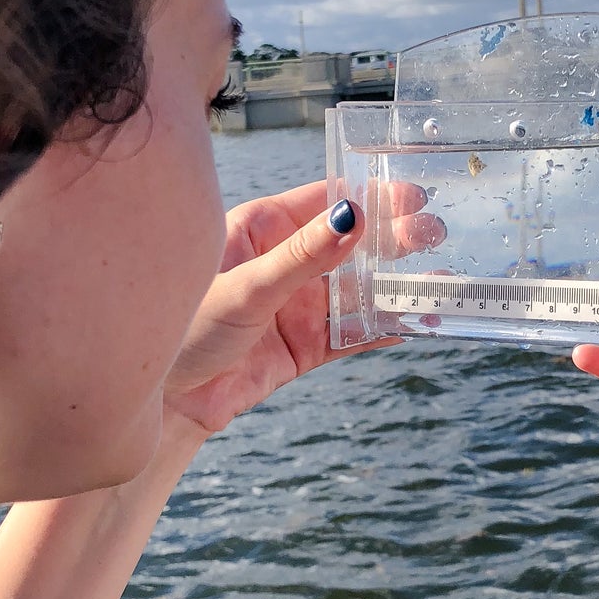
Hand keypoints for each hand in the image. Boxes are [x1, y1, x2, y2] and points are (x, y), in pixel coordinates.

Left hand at [163, 180, 443, 435]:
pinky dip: (381, 330)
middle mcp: (282, 264)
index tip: (411, 194)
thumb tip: (353, 218)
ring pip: (355, 292)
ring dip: (393, 287)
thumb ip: (303, 257)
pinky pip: (350, 336)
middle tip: (435, 235)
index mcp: (261, 230)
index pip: (325, 203)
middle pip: (349, 247)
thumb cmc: (181, 329)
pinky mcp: (301, 348)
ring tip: (437, 280)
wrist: (161, 405)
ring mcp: (294, 307)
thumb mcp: (247, 286)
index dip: (370, 196)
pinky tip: (413, 324)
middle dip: (392, 241)